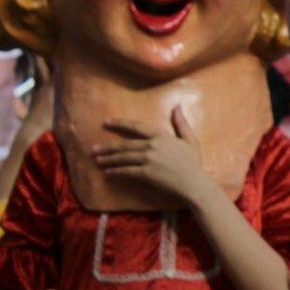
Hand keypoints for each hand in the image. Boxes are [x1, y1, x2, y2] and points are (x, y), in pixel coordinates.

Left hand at [92, 106, 214, 208]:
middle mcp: (152, 146)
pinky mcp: (146, 173)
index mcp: (162, 136)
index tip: (106, 122)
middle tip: (93, 149)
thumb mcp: (190, 140)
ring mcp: (149, 160)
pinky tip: (108, 173)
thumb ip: (181, 123)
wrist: (195, 184)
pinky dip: (116, 172)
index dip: (120, 124)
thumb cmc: (194, 163)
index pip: (136, 127)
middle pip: (125, 144)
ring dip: (108, 159)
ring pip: (123, 158)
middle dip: (107, 147)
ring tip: (97, 160)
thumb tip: (177, 106)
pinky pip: (126, 171)